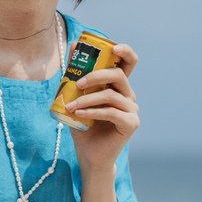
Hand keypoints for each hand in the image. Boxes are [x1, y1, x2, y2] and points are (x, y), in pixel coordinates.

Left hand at [63, 42, 139, 172]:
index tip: (112, 48)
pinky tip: (79, 114)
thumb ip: (75, 76)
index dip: (125, 51)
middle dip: (96, 75)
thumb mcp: (75, 99)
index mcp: (118, 86)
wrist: (89, 155)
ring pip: (111, 95)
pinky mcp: (130, 124)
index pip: (129, 62)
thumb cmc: (83, 125)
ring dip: (87, 99)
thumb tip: (74, 46)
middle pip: (118, 75)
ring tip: (70, 106)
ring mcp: (132, 110)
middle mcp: (128, 95)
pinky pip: (111, 112)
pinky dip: (93, 112)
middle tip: (77, 84)